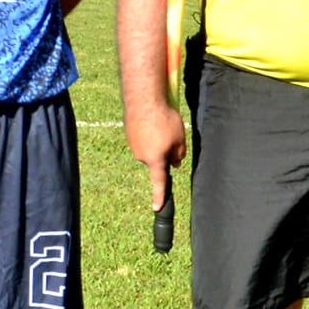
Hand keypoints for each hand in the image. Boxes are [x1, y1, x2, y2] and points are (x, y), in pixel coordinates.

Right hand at [124, 99, 186, 213]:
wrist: (144, 99)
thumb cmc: (164, 120)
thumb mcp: (179, 139)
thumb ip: (178, 155)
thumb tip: (174, 163)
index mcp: (155, 160)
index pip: (159, 182)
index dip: (159, 196)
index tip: (157, 208)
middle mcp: (141, 156)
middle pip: (157, 160)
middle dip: (165, 153)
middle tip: (172, 136)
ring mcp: (133, 145)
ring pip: (150, 149)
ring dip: (156, 141)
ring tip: (161, 124)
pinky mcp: (129, 134)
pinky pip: (142, 139)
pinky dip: (148, 133)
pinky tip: (152, 121)